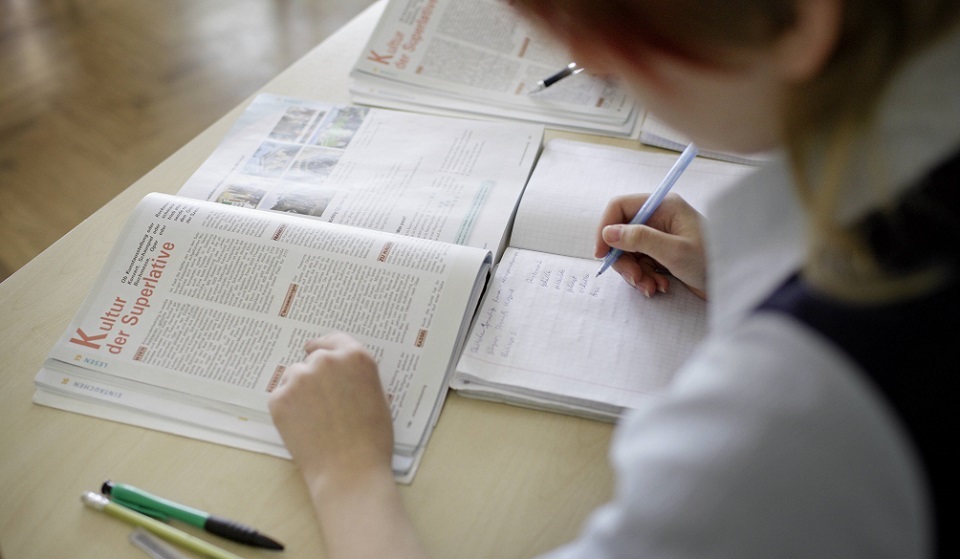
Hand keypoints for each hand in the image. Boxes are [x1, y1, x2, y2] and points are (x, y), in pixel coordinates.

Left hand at [268, 332, 393, 488]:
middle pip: (313, 358)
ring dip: (299, 390)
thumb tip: (341, 374)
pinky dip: (288, 409)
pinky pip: (281, 397)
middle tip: (320, 399)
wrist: (350, 470)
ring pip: (294, 376)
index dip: (325, 346)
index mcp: (355, 357)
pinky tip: (303, 428)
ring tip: (314, 418)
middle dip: (315, 373)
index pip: (335, 340)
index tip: (315, 348)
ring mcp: (299, 378)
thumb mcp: (377, 396)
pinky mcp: (279, 399)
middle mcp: (326, 361)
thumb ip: (357, 376)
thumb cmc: (371, 439)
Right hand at [594, 193, 707, 298]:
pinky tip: (659, 286)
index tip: (601, 254)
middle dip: (624, 259)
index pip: (620, 207)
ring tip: (651, 287)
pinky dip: (645, 277)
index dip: (606, 228)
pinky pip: (640, 264)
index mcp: (663, 206)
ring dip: (635, 273)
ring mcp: (660, 236)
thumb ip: (639, 239)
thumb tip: (608, 233)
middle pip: (621, 233)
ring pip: (629, 252)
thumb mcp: (673, 251)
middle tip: (635, 279)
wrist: (734, 283)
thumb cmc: (711, 261)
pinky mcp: (663, 253)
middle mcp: (660, 217)